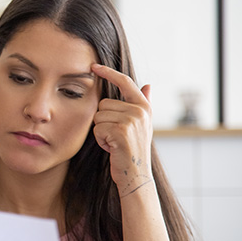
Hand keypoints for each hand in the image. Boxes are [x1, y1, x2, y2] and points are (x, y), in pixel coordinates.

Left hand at [91, 64, 153, 195]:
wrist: (135, 174)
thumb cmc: (133, 149)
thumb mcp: (141, 125)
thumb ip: (142, 103)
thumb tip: (147, 85)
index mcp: (143, 106)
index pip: (125, 82)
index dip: (108, 72)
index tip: (94, 66)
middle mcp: (139, 110)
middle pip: (103, 103)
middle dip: (103, 120)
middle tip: (116, 136)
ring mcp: (131, 120)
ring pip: (98, 116)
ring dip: (101, 131)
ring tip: (115, 142)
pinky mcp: (121, 130)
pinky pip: (97, 128)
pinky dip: (100, 140)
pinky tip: (112, 148)